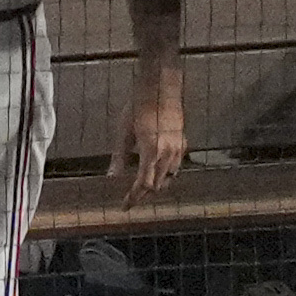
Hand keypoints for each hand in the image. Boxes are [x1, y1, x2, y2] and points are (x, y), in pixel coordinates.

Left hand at [121, 65, 189, 191]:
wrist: (160, 89)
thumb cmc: (138, 107)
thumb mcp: (123, 132)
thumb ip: (119, 156)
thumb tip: (112, 177)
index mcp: (151, 151)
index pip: (144, 184)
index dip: (134, 197)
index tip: (125, 206)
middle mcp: (168, 154)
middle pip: (157, 185)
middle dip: (143, 195)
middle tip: (130, 201)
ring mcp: (178, 149)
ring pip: (169, 178)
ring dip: (156, 186)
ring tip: (141, 190)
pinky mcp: (183, 144)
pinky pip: (175, 167)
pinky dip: (165, 175)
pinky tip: (155, 173)